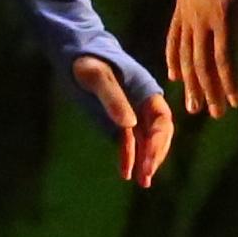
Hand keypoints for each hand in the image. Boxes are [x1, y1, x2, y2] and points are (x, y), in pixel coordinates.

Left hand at [71, 53, 176, 188]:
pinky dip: (129, 158)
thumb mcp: (97, 76)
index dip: (158, 141)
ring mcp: (132, 113)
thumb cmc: (88, 60)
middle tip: (146, 176)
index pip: (162, 120)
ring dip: (145, 161)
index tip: (148, 159)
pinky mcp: (118, 121)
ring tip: (143, 182)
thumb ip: (113, 98)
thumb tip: (129, 125)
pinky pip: (128, 143)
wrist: (75, 54)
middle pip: (158, 135)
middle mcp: (143, 104)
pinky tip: (127, 173)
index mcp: (146, 91)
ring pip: (145, 142)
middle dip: (154, 156)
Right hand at [166, 0, 237, 120]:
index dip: (230, 83)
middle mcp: (201, 19)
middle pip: (203, 63)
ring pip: (186, 55)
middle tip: (214, 114)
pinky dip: (173, 58)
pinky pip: (173, 38)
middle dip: (209, 91)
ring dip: (191, 83)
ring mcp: (187, 14)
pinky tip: (174, 75)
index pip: (226, 58)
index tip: (235, 103)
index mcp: (224, 15)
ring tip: (193, 106)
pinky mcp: (179, 7)